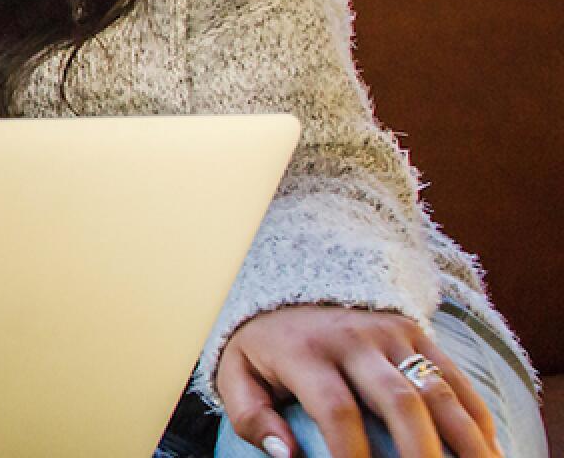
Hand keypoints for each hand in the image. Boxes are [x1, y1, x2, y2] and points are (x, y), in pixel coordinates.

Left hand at [217, 305, 500, 457]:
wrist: (289, 279)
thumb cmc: (264, 342)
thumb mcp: (236, 371)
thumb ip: (251, 416)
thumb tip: (286, 455)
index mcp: (304, 351)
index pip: (336, 410)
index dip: (351, 455)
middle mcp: (353, 339)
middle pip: (399, 400)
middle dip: (420, 452)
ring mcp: (391, 333)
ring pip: (439, 388)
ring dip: (465, 438)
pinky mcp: (417, 332)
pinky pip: (456, 376)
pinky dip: (476, 416)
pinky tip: (486, 449)